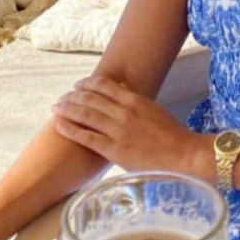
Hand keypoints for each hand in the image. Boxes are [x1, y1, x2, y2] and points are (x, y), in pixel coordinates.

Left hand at [51, 75, 211, 179]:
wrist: (184, 156)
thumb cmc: (172, 135)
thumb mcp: (154, 110)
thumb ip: (135, 100)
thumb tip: (121, 89)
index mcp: (135, 100)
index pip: (104, 85)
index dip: (87, 84)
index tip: (77, 86)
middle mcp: (124, 112)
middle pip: (91, 98)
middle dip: (72, 96)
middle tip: (62, 97)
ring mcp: (118, 131)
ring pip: (86, 115)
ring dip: (68, 109)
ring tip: (56, 107)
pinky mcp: (115, 150)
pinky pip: (87, 137)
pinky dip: (71, 130)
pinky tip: (59, 125)